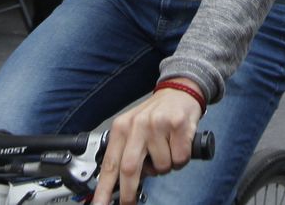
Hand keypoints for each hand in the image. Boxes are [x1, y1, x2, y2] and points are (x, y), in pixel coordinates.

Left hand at [92, 83, 200, 204]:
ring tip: (167, 151)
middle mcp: (137, 125)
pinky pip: (179, 159)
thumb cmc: (156, 115)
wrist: (180, 91)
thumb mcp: (133, 129)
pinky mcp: (178, 125)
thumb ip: (125, 152)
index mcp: (122, 127)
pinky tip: (180, 144)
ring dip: (166, 168)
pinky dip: (181, 159)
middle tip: (130, 202)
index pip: (110, 164)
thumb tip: (119, 183)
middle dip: (129, 192)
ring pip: (160, 167)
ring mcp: (158, 124)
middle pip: (129, 168)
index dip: (104, 188)